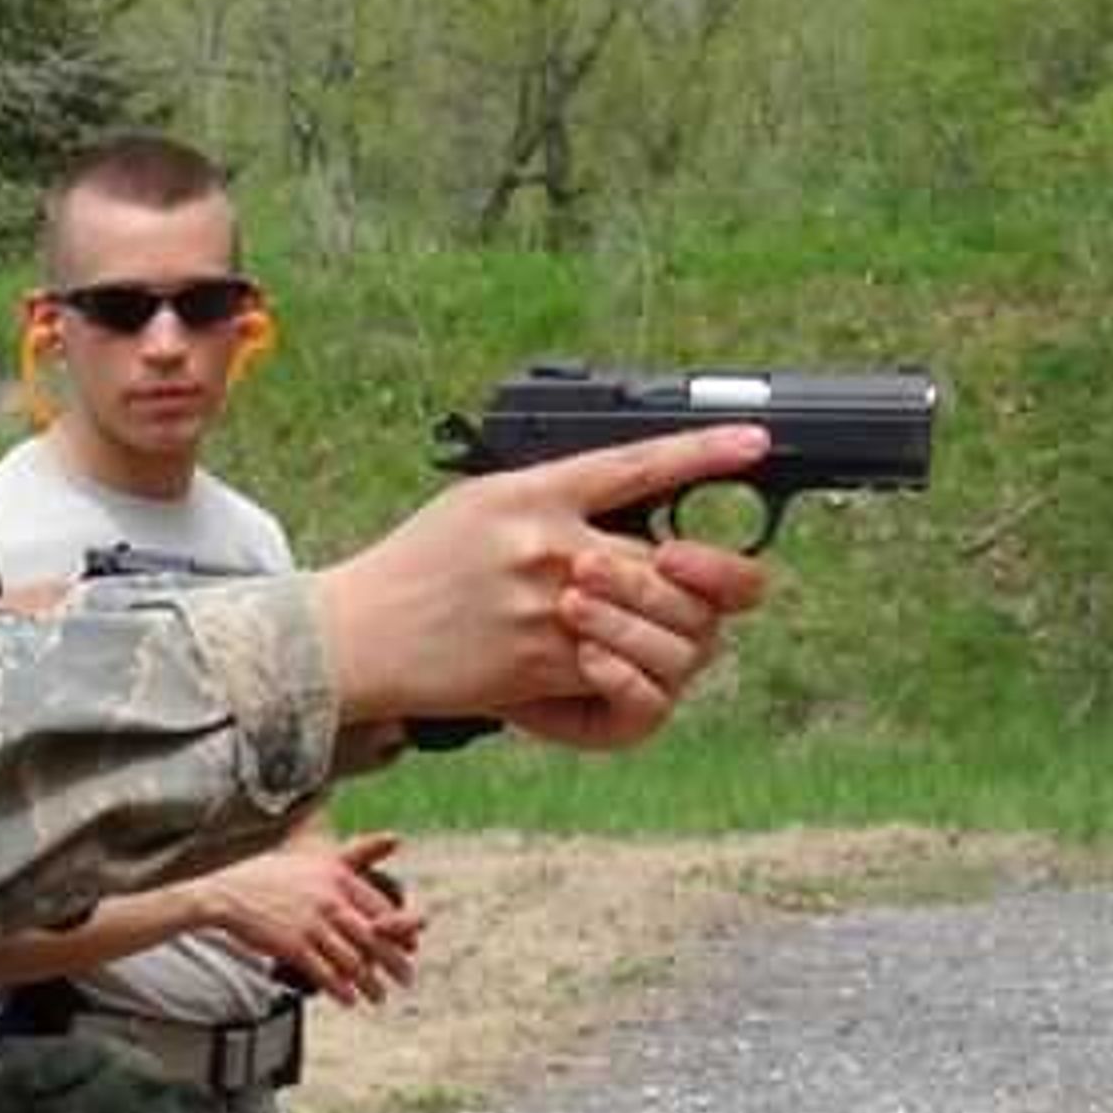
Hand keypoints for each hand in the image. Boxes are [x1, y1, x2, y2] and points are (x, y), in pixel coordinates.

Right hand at [199, 827, 422, 1003]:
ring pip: (352, 961)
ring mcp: (310, 925)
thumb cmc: (271, 877)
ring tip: (379, 997)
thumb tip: (398, 837)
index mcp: (338, 877)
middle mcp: (328, 900)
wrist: (226, 895)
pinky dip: (340, 990)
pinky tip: (349, 1000)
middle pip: (374, 938)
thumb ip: (358, 852)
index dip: (401, 932)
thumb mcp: (316, 857)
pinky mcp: (292, 946)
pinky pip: (324, 974)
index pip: (381, 908)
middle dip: (395, 964)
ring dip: (370, 984)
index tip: (411, 948)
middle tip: (407, 979)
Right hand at [315, 425, 774, 746]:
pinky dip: (626, 671)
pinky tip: (612, 660)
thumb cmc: (416, 567)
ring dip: (672, 632)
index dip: (703, 454)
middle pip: (671, 561)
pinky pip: (619, 671)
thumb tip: (628, 504)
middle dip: (705, 579)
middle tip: (707, 583)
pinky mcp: (539, 664)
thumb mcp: (480, 504)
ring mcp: (548, 609)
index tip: (755, 442)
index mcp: (533, 494)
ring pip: (658, 621)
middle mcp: (548, 547)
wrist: (357, 636)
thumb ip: (553, 499)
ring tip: (654, 629)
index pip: (636, 465)